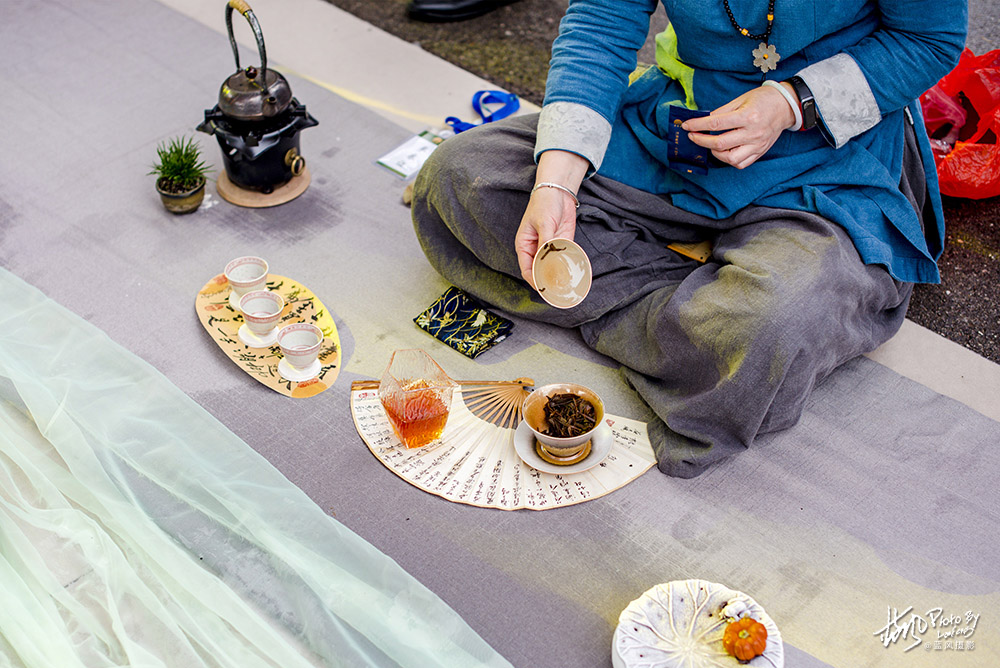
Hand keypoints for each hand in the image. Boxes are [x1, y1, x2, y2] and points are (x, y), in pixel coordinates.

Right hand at [516, 186, 577, 288]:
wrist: (558, 191)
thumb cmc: (544, 204)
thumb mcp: (544, 223)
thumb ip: (546, 243)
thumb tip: (548, 261)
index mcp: (524, 246)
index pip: (527, 269)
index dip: (534, 280)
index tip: (543, 288)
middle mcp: (535, 250)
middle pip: (539, 271)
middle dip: (547, 281)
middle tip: (557, 290)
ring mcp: (549, 248)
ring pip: (552, 267)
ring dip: (558, 275)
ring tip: (565, 284)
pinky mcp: (562, 244)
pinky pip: (563, 259)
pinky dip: (566, 266)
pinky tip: (572, 271)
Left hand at [681, 84, 796, 168]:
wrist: (786, 106)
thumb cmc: (763, 99)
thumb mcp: (742, 99)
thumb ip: (722, 111)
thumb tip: (704, 120)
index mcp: (748, 116)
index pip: (716, 123)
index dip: (698, 125)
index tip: (687, 126)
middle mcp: (753, 133)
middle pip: (720, 143)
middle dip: (701, 140)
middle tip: (692, 136)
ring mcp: (757, 145)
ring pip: (730, 158)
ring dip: (715, 153)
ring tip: (710, 144)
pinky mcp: (760, 152)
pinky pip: (740, 163)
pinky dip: (728, 160)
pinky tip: (723, 152)